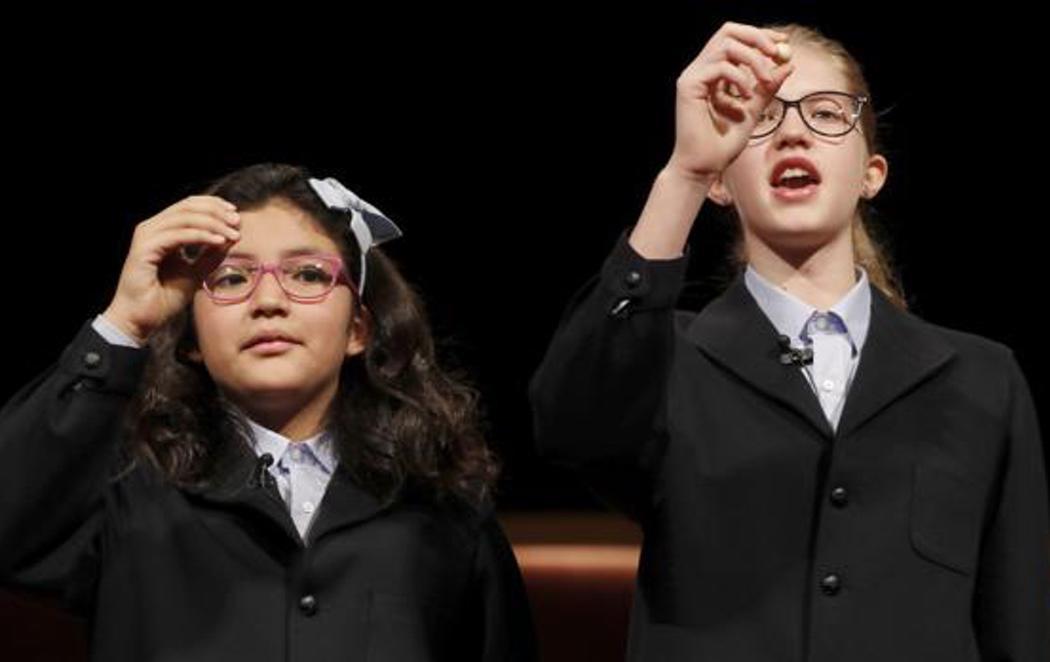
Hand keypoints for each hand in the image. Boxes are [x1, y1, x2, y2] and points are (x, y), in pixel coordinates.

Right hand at [102, 195, 241, 343]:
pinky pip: (178, 235)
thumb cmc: (164, 298)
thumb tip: (233, 236)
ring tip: (232, 233)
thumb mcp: (196, 273)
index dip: (214, 206)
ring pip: (184, 218)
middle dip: (216, 211)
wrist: (141, 319)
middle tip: (237, 221)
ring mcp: (146, 236)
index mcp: (162, 230)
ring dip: (213, 223)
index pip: (189, 206)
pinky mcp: (144, 249)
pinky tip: (219, 241)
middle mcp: (152, 228)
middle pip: (187, 206)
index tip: (236, 215)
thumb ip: (212, 255)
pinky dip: (201, 236)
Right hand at [666, 22, 793, 181]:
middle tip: (777, 52)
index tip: (783, 43)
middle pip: (728, 30)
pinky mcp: (688, 87)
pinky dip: (740, 78)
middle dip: (757, 37)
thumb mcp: (753, 111)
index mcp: (712, 72)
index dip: (760, 35)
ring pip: (726, 45)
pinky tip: (745, 98)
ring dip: (753, 60)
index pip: (735, 38)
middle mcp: (700, 70)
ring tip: (765, 81)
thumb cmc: (722, 145)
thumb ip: (767, 88)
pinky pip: (720, 67)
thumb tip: (789, 64)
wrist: (703, 167)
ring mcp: (692, 76)